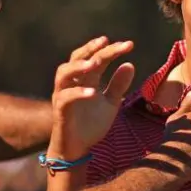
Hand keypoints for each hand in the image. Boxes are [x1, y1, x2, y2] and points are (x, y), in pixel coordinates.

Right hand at [48, 37, 135, 159]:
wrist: (77, 149)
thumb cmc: (91, 125)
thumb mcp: (110, 104)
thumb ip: (118, 85)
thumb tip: (130, 64)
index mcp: (85, 80)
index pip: (96, 58)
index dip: (110, 50)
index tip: (128, 45)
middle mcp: (72, 83)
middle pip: (77, 58)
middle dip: (91, 48)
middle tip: (107, 41)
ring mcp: (63, 95)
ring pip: (63, 73)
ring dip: (78, 66)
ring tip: (95, 62)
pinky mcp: (60, 111)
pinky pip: (65, 98)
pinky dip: (77, 93)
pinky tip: (92, 92)